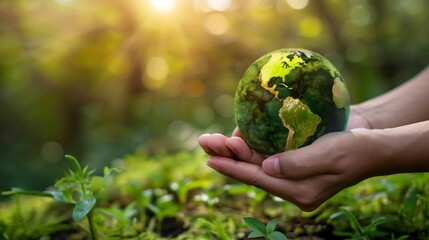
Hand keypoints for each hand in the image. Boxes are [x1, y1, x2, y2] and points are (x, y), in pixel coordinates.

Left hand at [198, 108, 374, 210]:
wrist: (372, 143)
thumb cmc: (356, 149)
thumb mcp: (330, 155)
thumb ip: (298, 164)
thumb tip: (265, 167)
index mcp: (299, 191)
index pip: (259, 178)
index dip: (232, 168)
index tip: (209, 158)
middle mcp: (291, 183)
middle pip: (252, 170)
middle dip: (227, 156)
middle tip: (205, 142)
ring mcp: (290, 170)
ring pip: (255, 161)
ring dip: (235, 149)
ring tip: (214, 138)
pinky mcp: (292, 157)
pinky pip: (265, 152)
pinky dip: (251, 142)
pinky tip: (239, 132)